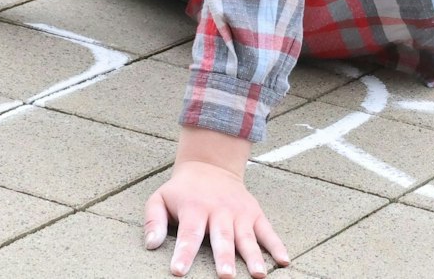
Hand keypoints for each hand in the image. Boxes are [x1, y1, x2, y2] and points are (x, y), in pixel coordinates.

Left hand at [144, 129, 288, 277]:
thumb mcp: (160, 198)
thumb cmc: (183, 190)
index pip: (189, 235)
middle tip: (225, 277)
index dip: (184, 253)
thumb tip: (151, 245)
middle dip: (224, 257)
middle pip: (221, 237)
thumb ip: (153, 220)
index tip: (179, 271)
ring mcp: (239, 213)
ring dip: (253, 256)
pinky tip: (283, 261)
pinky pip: (267, 231)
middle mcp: (219, 211)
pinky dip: (277, 245)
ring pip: (246, 237)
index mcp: (194, 209)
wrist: (211, 165)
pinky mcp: (254, 213)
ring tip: (258, 275)